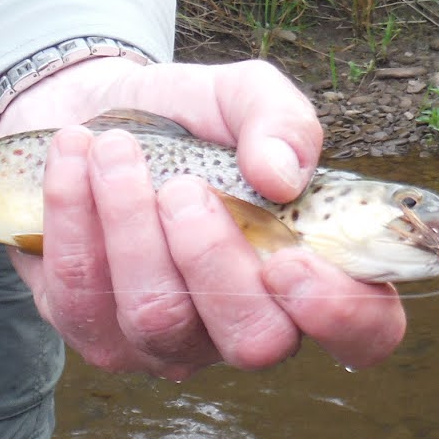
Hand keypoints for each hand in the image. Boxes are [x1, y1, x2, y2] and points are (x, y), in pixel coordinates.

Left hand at [0, 57, 405, 378]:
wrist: (90, 117)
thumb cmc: (185, 121)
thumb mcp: (240, 95)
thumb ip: (279, 119)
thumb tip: (283, 175)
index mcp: (309, 274)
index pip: (363, 334)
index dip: (339, 315)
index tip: (289, 256)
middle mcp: (246, 324)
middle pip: (254, 340)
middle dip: (213, 259)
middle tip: (182, 186)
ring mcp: (170, 343)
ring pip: (159, 317)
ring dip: (131, 222)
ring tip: (114, 149)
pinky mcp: (96, 333)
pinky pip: (82, 296)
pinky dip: (75, 214)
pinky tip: (75, 157)